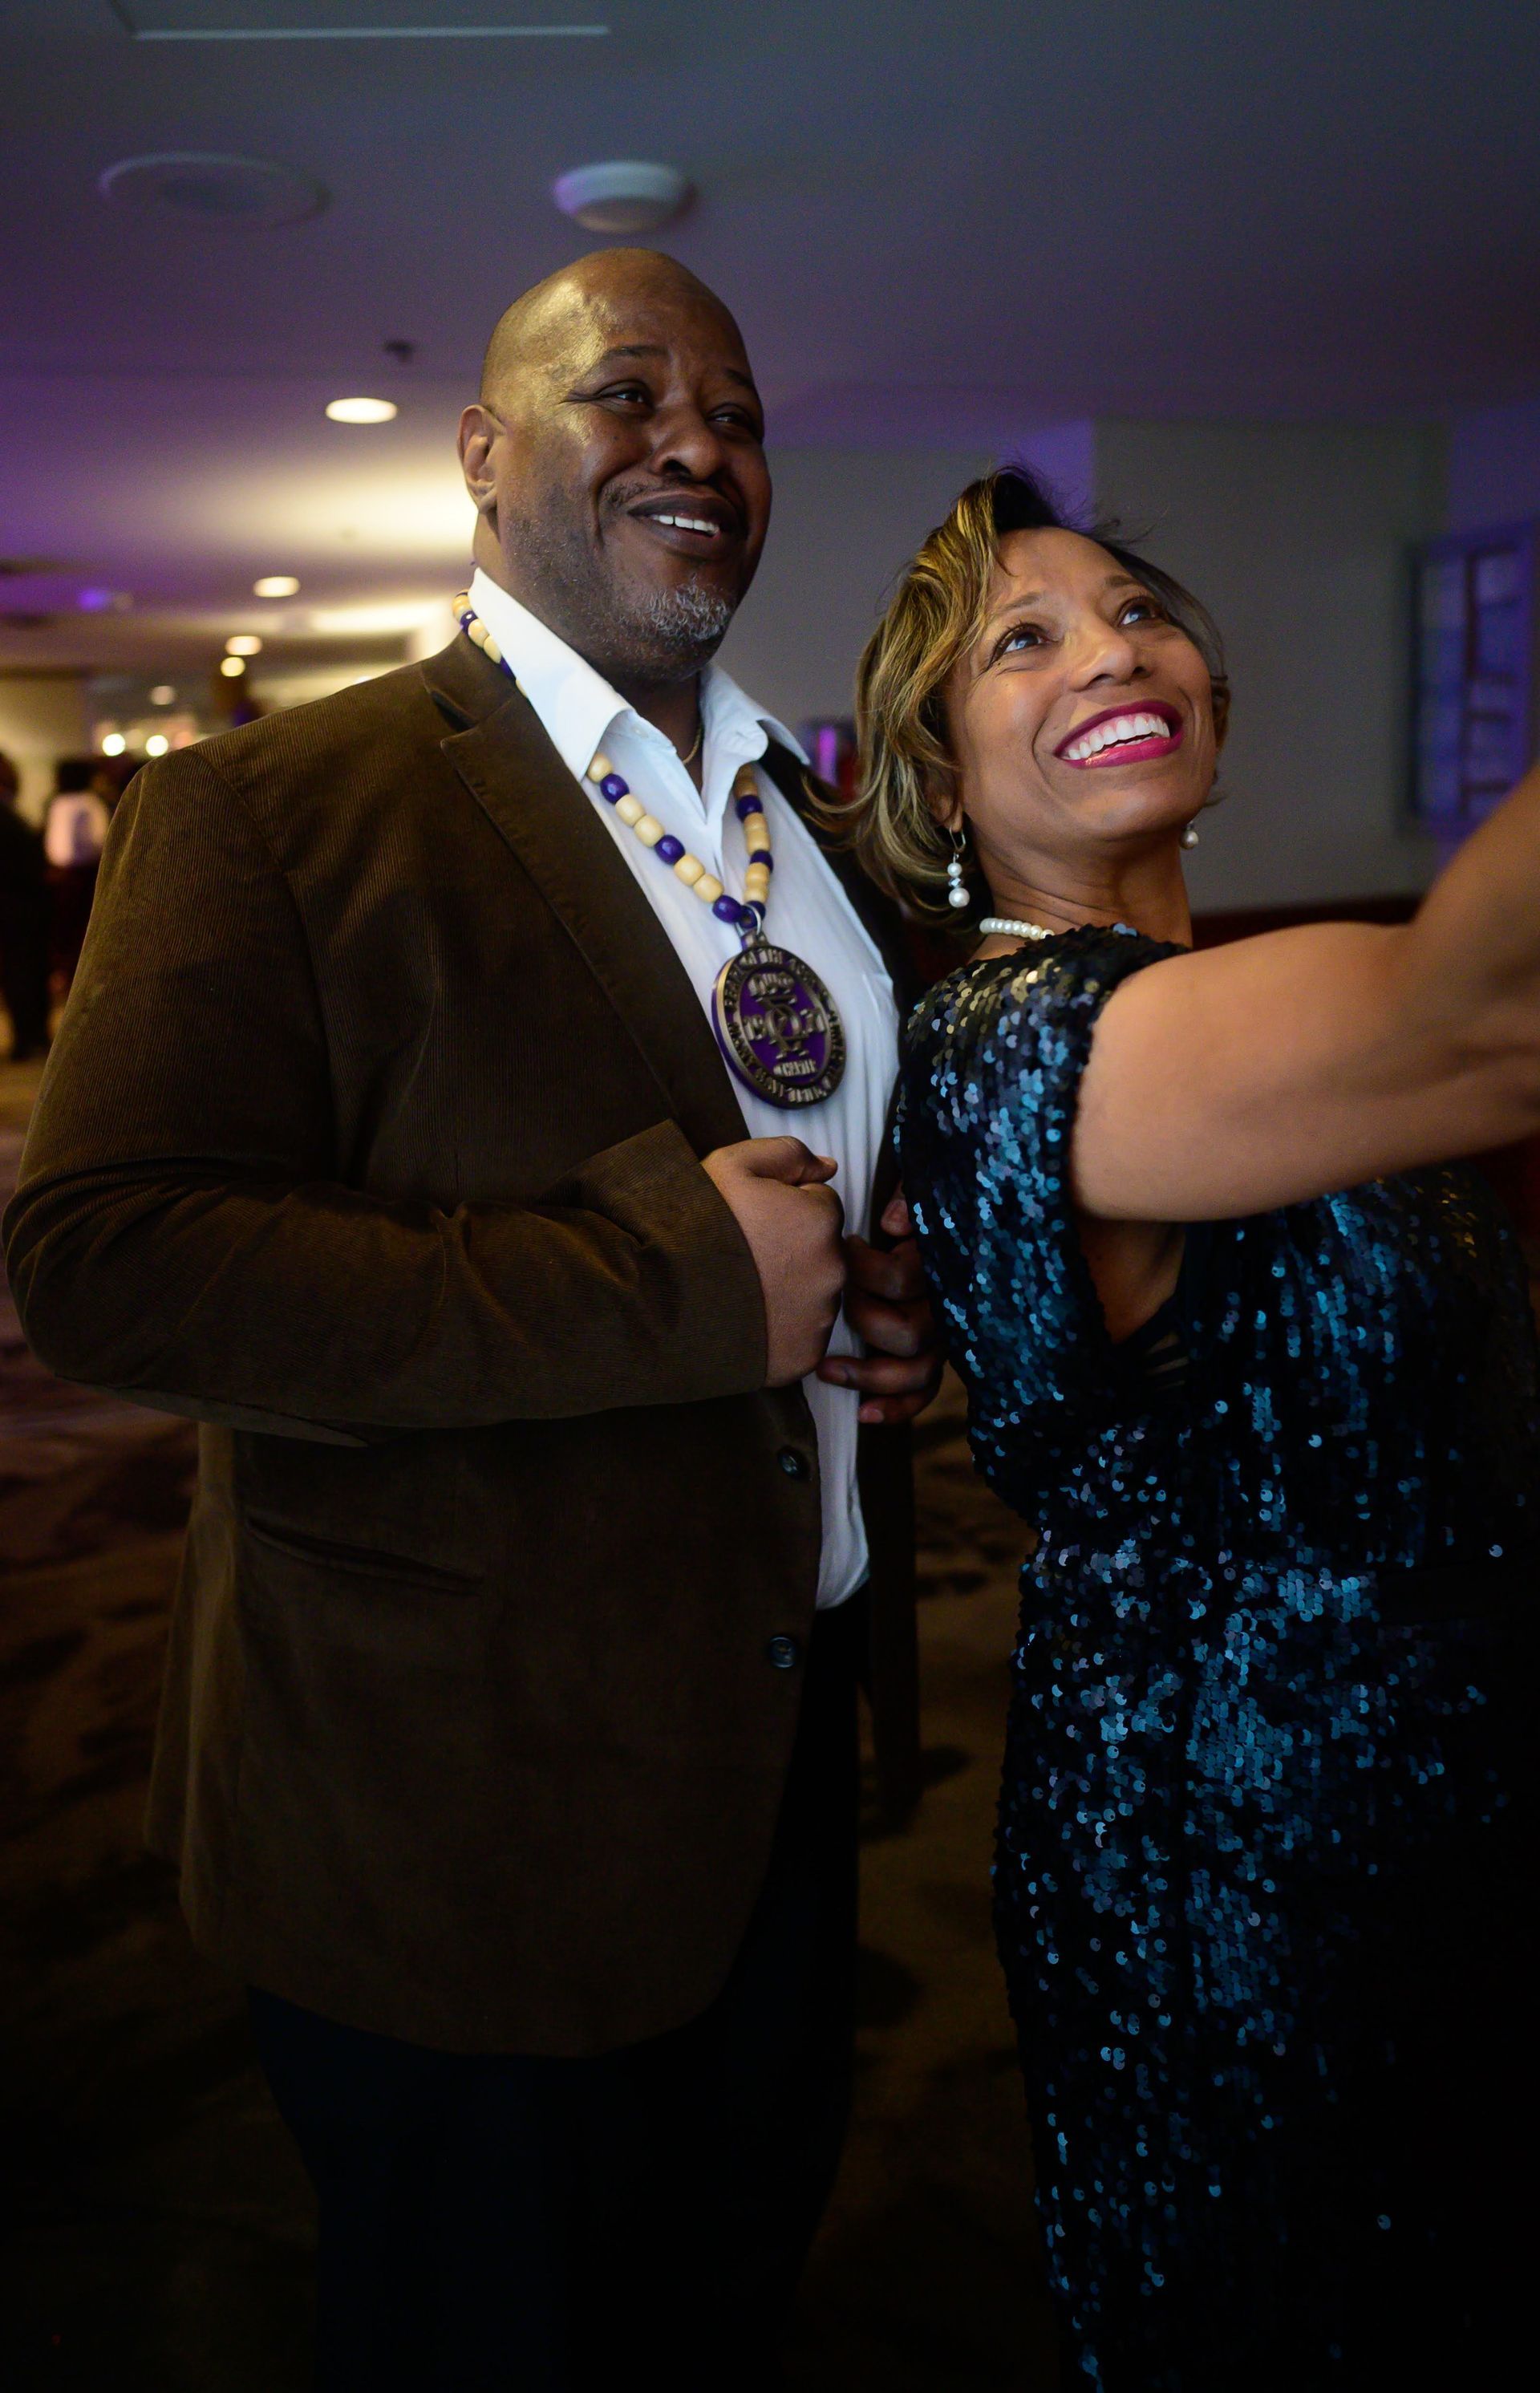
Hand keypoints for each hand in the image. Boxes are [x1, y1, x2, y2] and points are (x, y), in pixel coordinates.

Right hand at [701, 1136, 846, 1385]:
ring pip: (815, 1294)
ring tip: (743, 1288)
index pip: (821, 1205)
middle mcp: (832, 1270)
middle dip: (792, 1250)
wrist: (656, 1298)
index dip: (785, 1209)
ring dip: (790, 1289)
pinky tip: (747, 1319)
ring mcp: (819, 1318)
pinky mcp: (803, 1356)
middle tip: (745, 1256)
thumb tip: (827, 1167)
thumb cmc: (691, 1228)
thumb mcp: (732, 1164)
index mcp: (820, 1219)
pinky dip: (782, 1329)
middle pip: (823, 1251)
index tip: (753, 1221)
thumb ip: (788, 1153)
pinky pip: (803, 1335)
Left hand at [816, 1188, 942, 1425]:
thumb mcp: (916, 1185)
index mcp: (940, 1264)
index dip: (866, 1269)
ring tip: (826, 1369)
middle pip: (910, 1332)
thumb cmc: (913, 1207)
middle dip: (865, 1320)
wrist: (936, 1224)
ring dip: (869, 1376)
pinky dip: (895, 1407)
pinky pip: (922, 1393)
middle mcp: (946, 1306)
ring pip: (917, 1371)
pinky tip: (864, 1413)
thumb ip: (907, 1197)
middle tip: (839, 1297)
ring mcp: (942, 1337)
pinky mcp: (932, 1358)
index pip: (902, 1280)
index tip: (848, 1246)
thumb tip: (894, 1223)